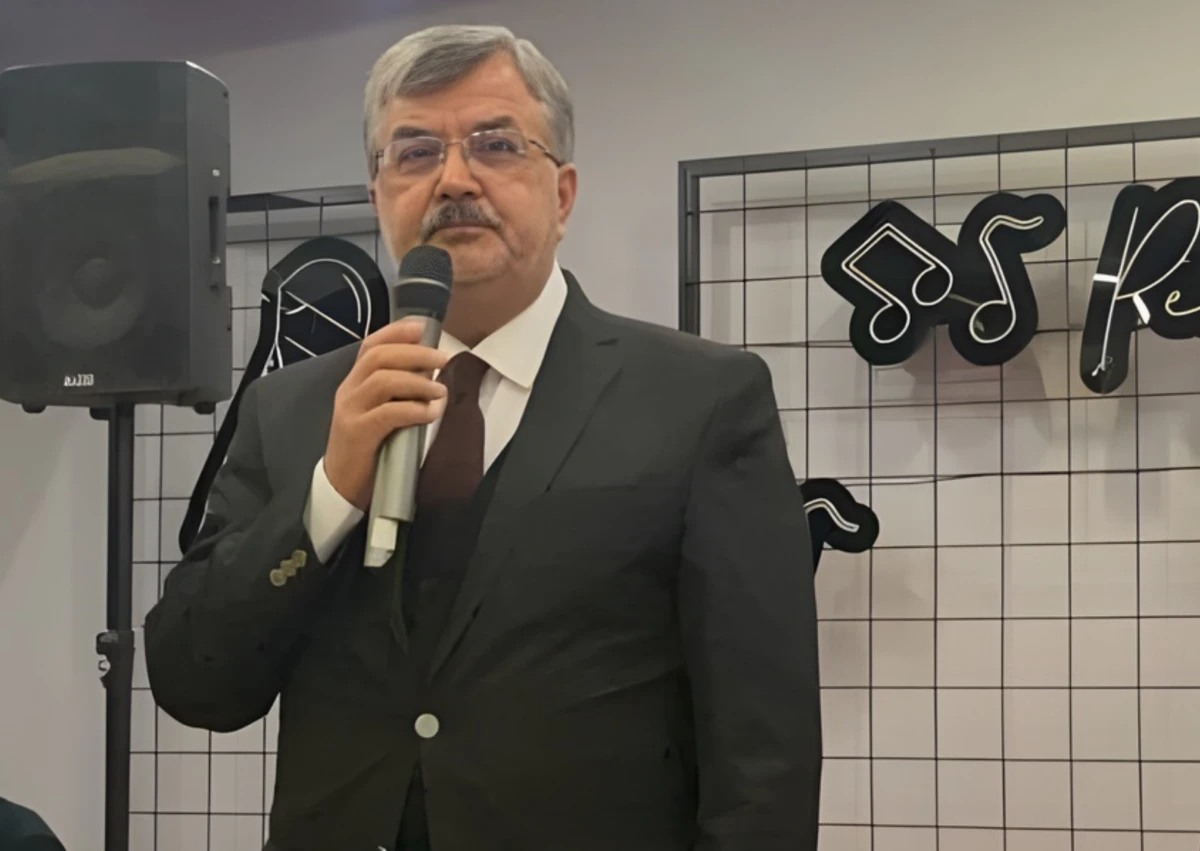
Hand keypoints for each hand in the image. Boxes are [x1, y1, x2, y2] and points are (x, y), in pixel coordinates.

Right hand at [323, 319, 449, 509]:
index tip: (422, 327)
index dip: (396, 332)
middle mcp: (349, 391)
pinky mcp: (357, 433)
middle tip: (443, 358)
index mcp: (354, 383)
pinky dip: (414, 409)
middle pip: (379, 357)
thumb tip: (430, 371)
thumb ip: (398, 392)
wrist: (340, 487)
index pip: (371, 346)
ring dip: (418, 382)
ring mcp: (350, 411)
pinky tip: (431, 413)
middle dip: (415, 353)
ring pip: (383, 380)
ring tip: (440, 391)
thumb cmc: (367, 449)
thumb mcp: (381, 413)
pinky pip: (388, 413)